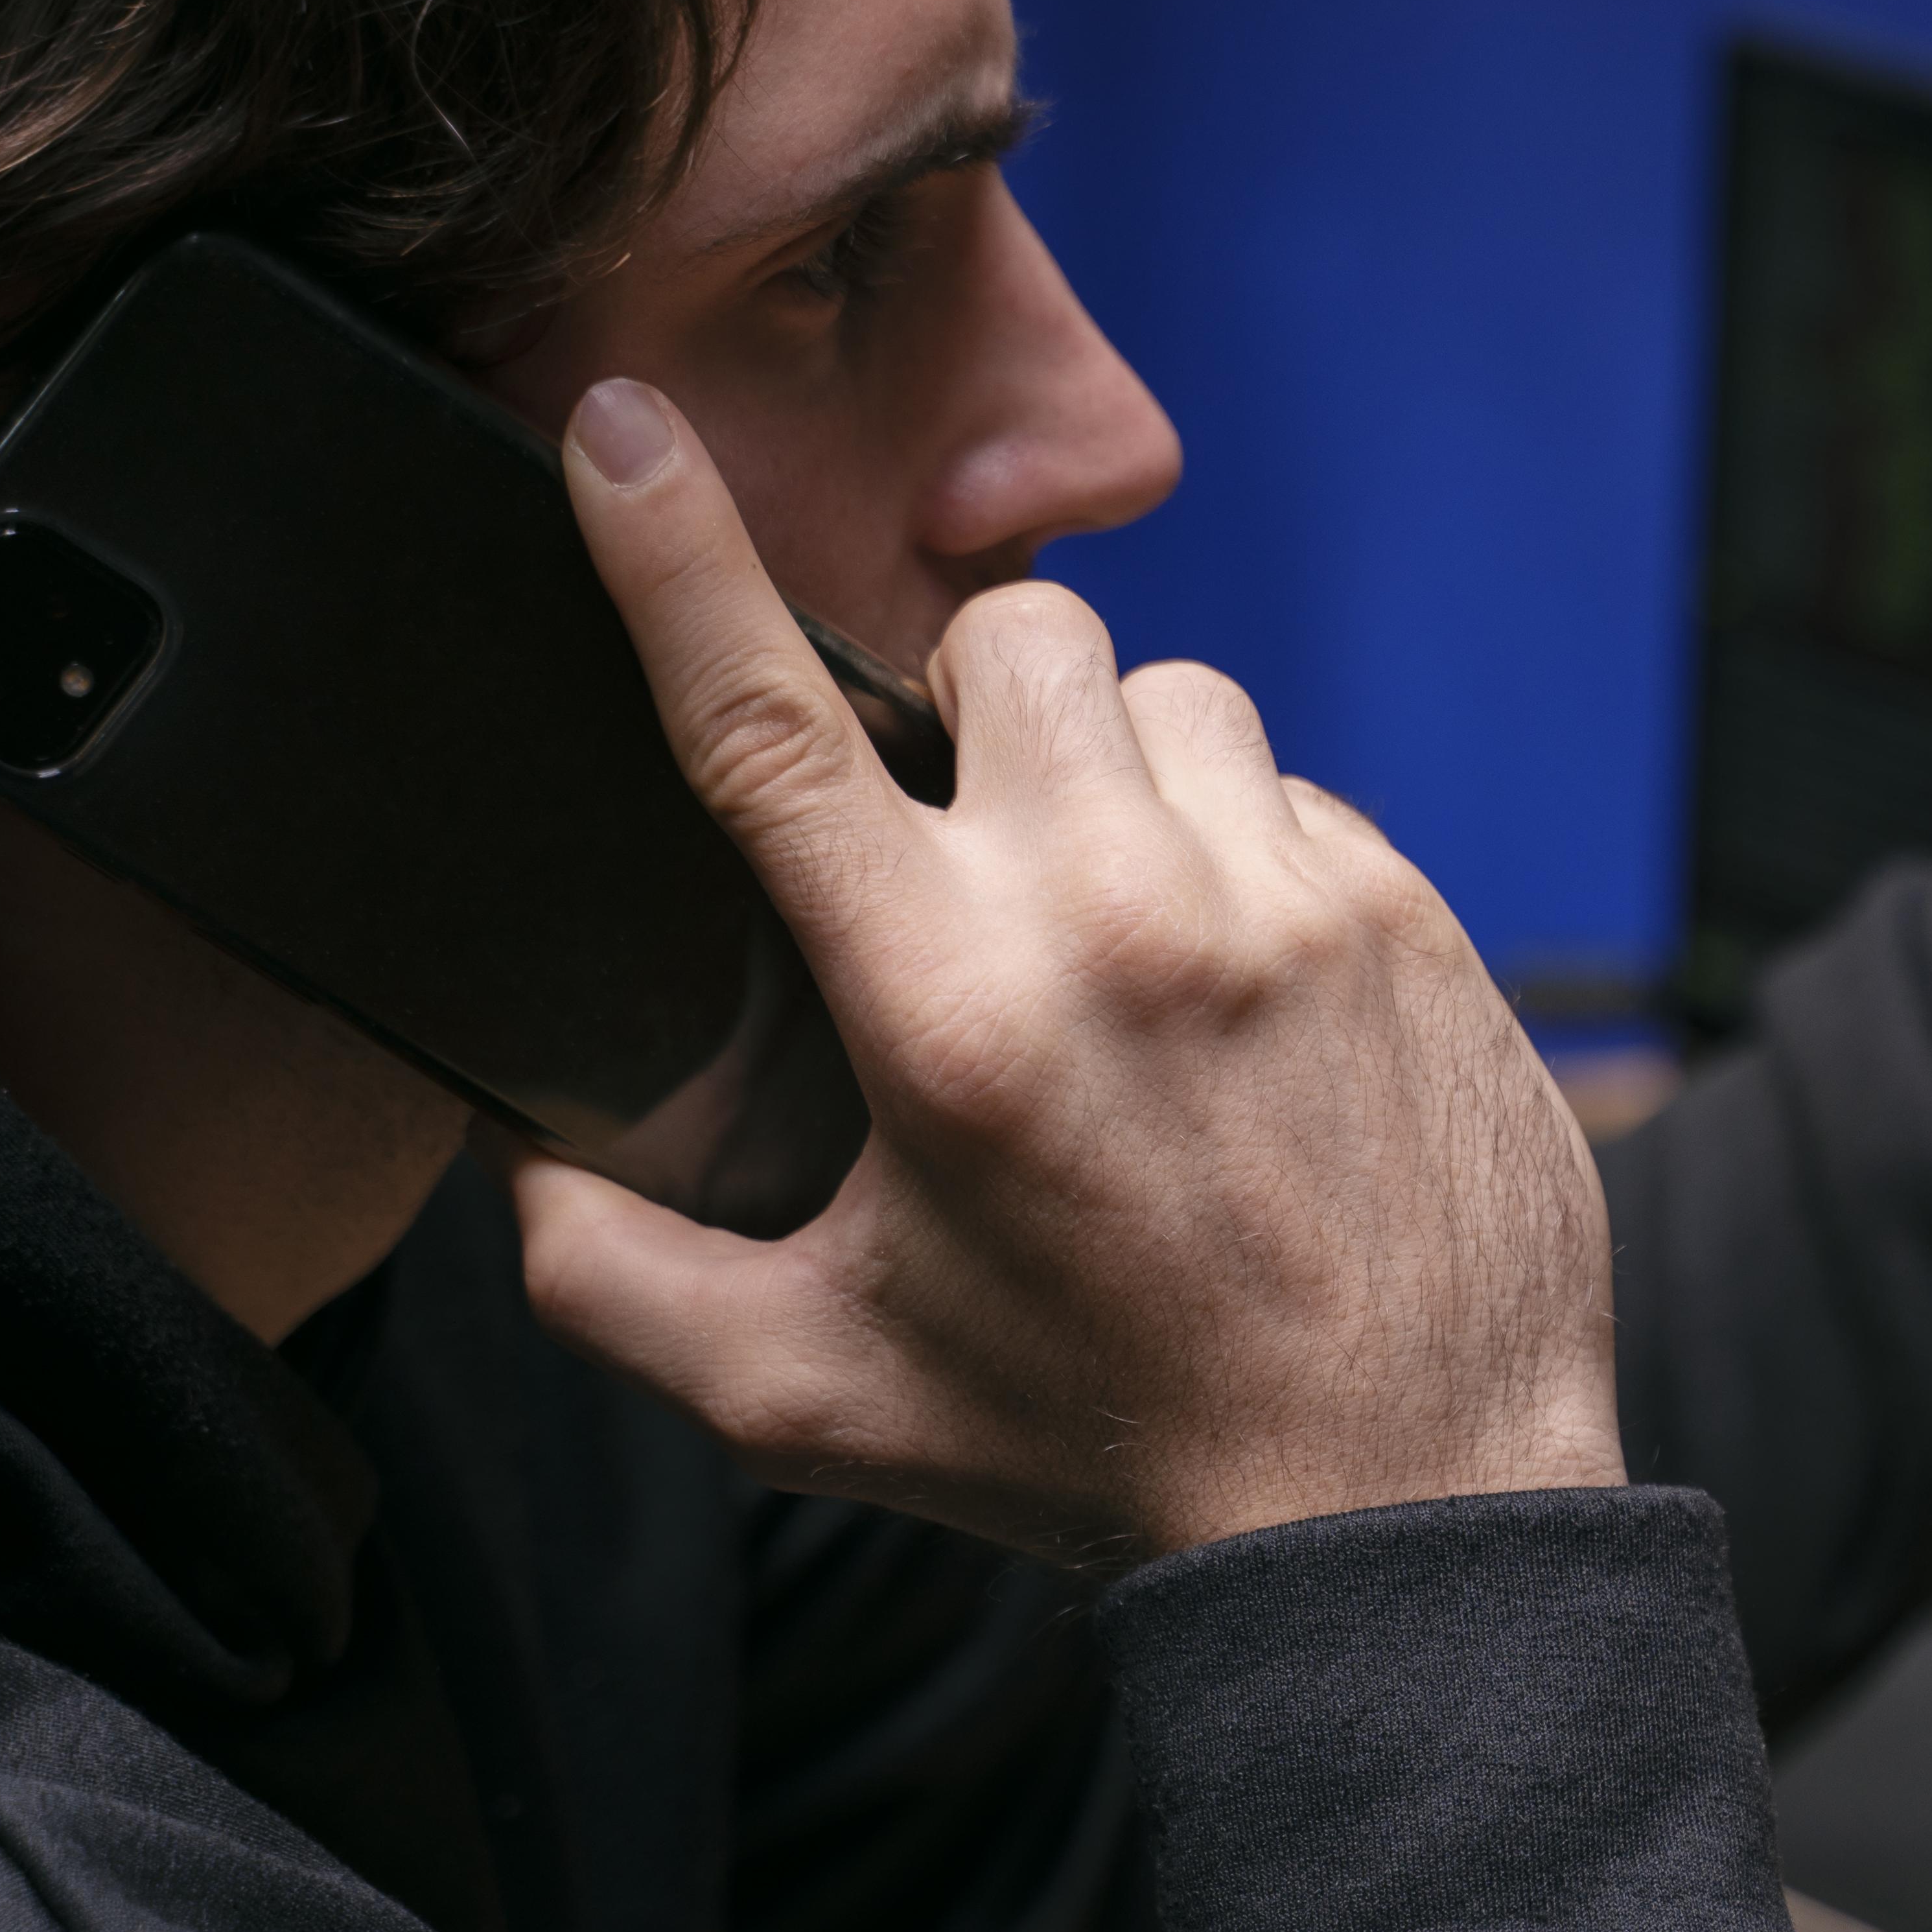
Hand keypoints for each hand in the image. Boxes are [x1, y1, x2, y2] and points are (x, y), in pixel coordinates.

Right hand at [505, 380, 1621, 1567]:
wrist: (1402, 1504)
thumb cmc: (1100, 1449)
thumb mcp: (808, 1399)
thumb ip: (614, 1278)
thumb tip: (512, 1167)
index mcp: (947, 1012)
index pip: (766, 723)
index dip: (670, 554)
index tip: (620, 427)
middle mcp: (1123, 923)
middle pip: (1009, 636)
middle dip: (971, 704)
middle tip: (974, 842)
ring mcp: (1292, 906)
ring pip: (1176, 693)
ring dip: (1125, 774)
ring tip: (1124, 929)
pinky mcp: (1419, 922)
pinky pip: (1302, 797)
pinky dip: (1252, 862)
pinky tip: (1243, 999)